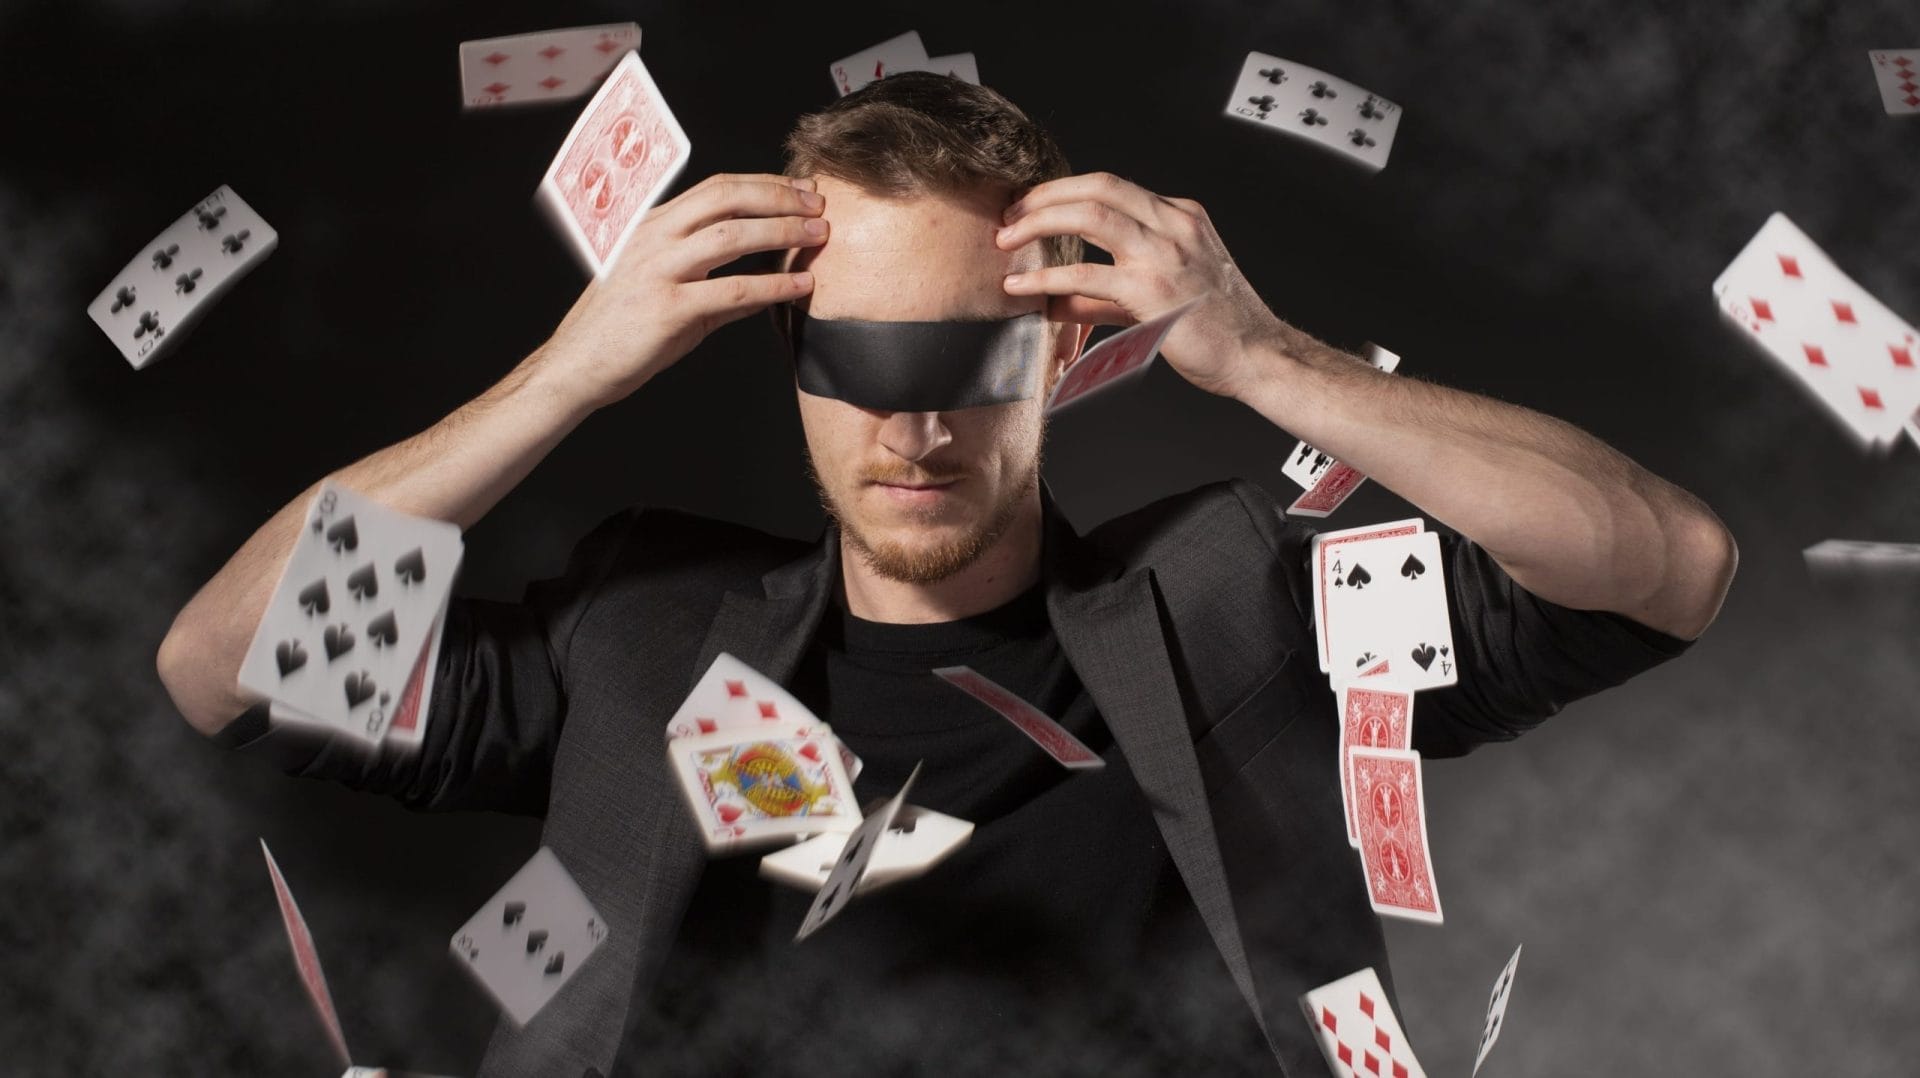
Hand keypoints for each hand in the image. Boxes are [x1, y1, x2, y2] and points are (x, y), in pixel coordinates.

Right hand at [540, 172, 825, 409]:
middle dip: (779, 197)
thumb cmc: (620, 332)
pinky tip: (801, 286)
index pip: (716, 188)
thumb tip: (767, 285)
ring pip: (732, 235)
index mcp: (653, 227)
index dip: (763, 184)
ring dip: (783, 231)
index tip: (799, 189)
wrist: (575, 366)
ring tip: (819, 235)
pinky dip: (774, 285)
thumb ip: (716, 286)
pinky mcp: (668, 309)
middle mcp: (655, 239)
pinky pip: (733, 290)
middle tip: (819, 204)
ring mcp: (659, 271)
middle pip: (727, 198)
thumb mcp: (667, 293)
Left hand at [994, 172, 1283, 400]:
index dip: (1065, 191)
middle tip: (1009, 215)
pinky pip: (1087, 273)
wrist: (1257, 356)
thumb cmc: (1217, 330)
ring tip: (1006, 239)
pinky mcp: (1152, 289)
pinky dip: (1046, 278)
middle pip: (1098, 186)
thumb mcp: (1165, 293)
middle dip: (1045, 196)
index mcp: (1180, 216)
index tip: (1032, 206)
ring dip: (1039, 223)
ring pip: (1090, 215)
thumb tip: (1060, 301)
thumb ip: (1111, 291)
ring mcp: (1164, 253)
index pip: (1112, 186)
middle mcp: (1174, 224)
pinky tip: (1019, 286)